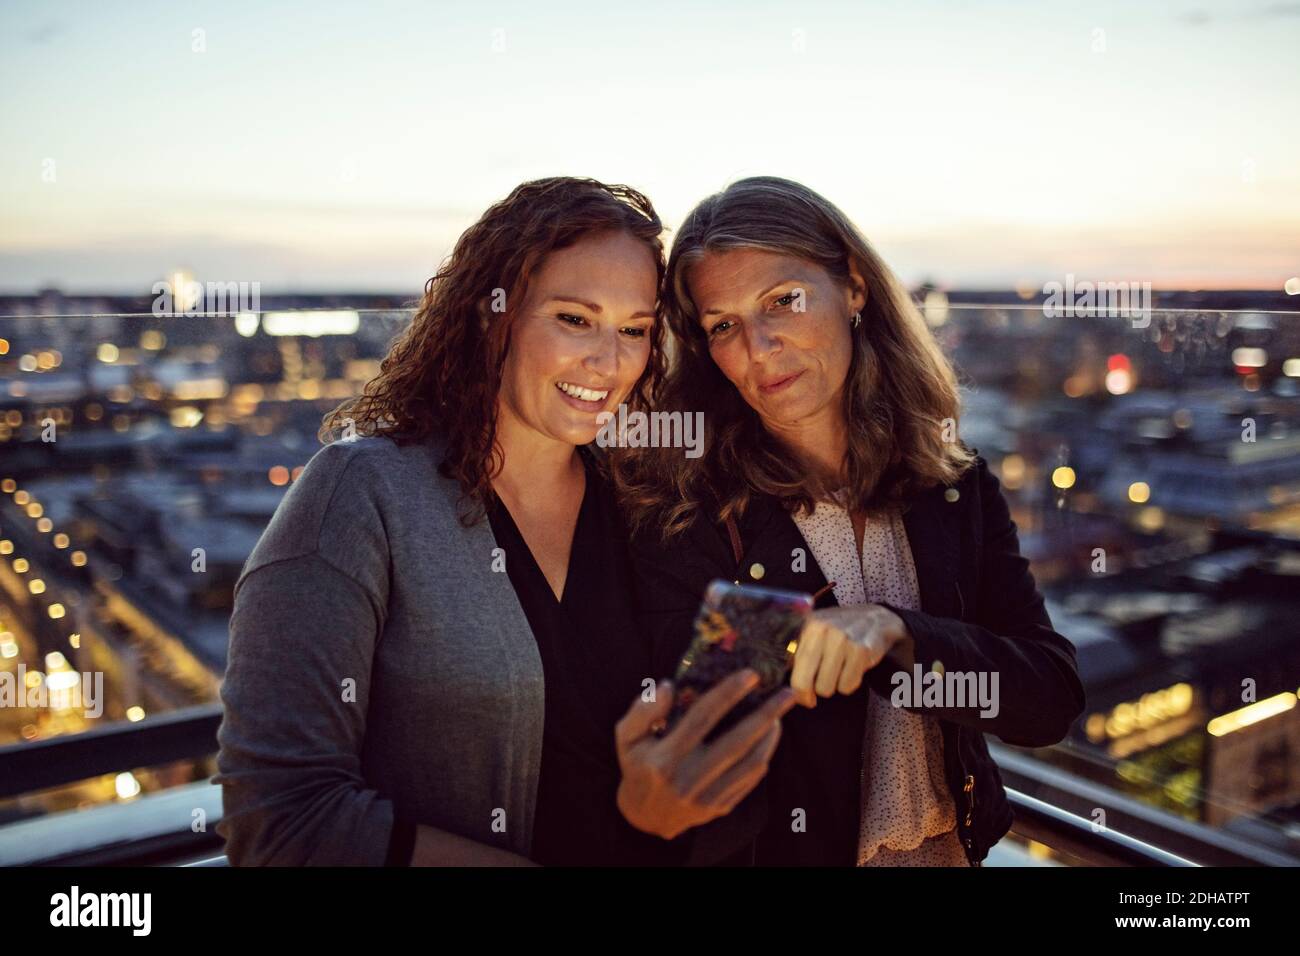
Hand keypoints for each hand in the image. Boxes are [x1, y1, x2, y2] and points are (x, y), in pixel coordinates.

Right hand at [614, 669, 796, 839]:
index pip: (702, 719)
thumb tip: (668, 687)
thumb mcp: (626, 737)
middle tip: (788, 694)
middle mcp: (689, 779)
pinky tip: (768, 738)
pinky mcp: (720, 807)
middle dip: (766, 714)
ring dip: (770, 736)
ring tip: (781, 713)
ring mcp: (707, 797)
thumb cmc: (637, 767)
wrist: (644, 817)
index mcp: (665, 759)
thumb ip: (642, 711)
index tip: (751, 675)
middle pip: (736, 742)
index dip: (728, 695)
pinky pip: (750, 780)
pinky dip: (763, 757)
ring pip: (750, 763)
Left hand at [790, 604, 908, 707]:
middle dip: (810, 693)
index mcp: (807, 626)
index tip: (802, 696)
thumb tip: (784, 683)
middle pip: (806, 681)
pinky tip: (852, 669)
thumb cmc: (838, 631)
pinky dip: (849, 683)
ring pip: (827, 688)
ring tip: (838, 671)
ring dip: (832, 686)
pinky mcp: (862, 650)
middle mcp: (823, 630)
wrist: (874, 618)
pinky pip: (847, 686)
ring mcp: (843, 640)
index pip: (793, 666)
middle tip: (816, 693)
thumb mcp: (814, 633)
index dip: (796, 689)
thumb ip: (797, 652)